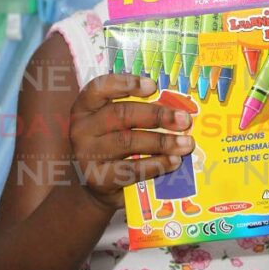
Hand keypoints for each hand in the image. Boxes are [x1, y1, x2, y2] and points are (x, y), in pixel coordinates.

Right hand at [69, 74, 193, 212]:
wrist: (94, 186)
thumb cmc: (111, 147)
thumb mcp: (114, 125)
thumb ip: (135, 112)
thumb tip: (175, 108)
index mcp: (85, 107)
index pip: (100, 87)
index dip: (127, 83)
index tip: (153, 86)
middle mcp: (82, 129)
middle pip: (121, 114)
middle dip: (157, 115)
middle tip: (184, 120)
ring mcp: (87, 155)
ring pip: (128, 142)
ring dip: (162, 142)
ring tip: (186, 143)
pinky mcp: (98, 179)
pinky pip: (131, 168)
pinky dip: (156, 164)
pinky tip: (174, 161)